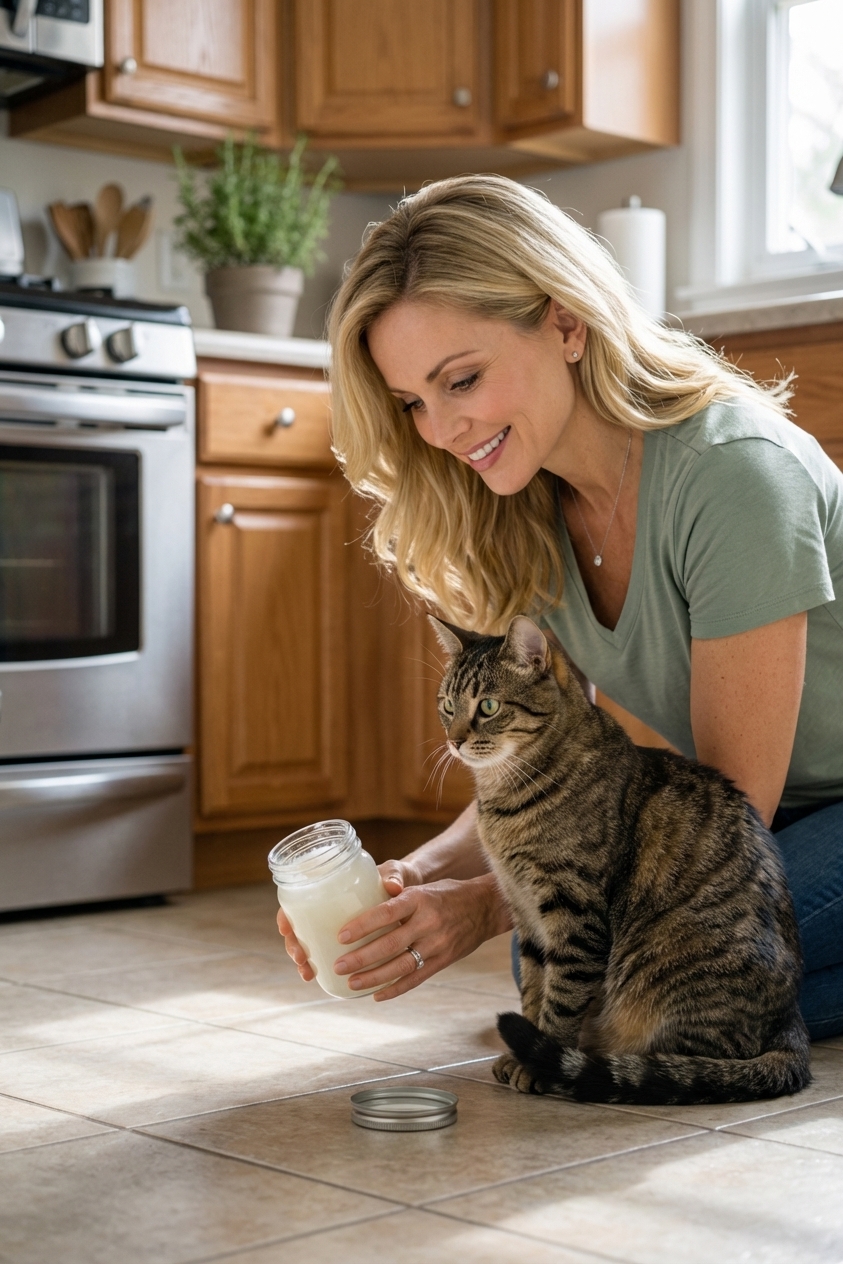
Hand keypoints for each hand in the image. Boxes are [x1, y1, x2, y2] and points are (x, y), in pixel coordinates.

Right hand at [275, 858, 416, 982]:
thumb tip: (394, 887)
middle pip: (298, 927)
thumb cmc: (395, 877)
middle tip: (301, 959)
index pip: (297, 900)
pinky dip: (319, 966)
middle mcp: (327, 908)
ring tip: (308, 974)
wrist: (408, 888)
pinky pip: (325, 954)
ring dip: (304, 961)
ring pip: (308, 944)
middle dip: (294, 945)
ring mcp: (334, 925)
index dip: (287, 915)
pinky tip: (319, 978)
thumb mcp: (395, 871)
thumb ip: (394, 876)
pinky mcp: (346, 941)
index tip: (286, 929)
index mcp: (330, 887)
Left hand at [333, 870, 506, 1001]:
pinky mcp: (443, 961)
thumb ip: (396, 899)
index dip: (363, 925)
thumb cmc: (447, 893)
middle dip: (362, 957)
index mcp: (420, 899)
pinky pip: (416, 978)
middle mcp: (428, 923)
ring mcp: (437, 944)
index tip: (341, 935)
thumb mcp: (422, 887)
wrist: (485, 906)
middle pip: (390, 944)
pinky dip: (395, 988)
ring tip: (351, 982)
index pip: (387, 912)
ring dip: (374, 977)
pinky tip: (377, 994)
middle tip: (338, 965)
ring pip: (401, 965)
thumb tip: (361, 908)